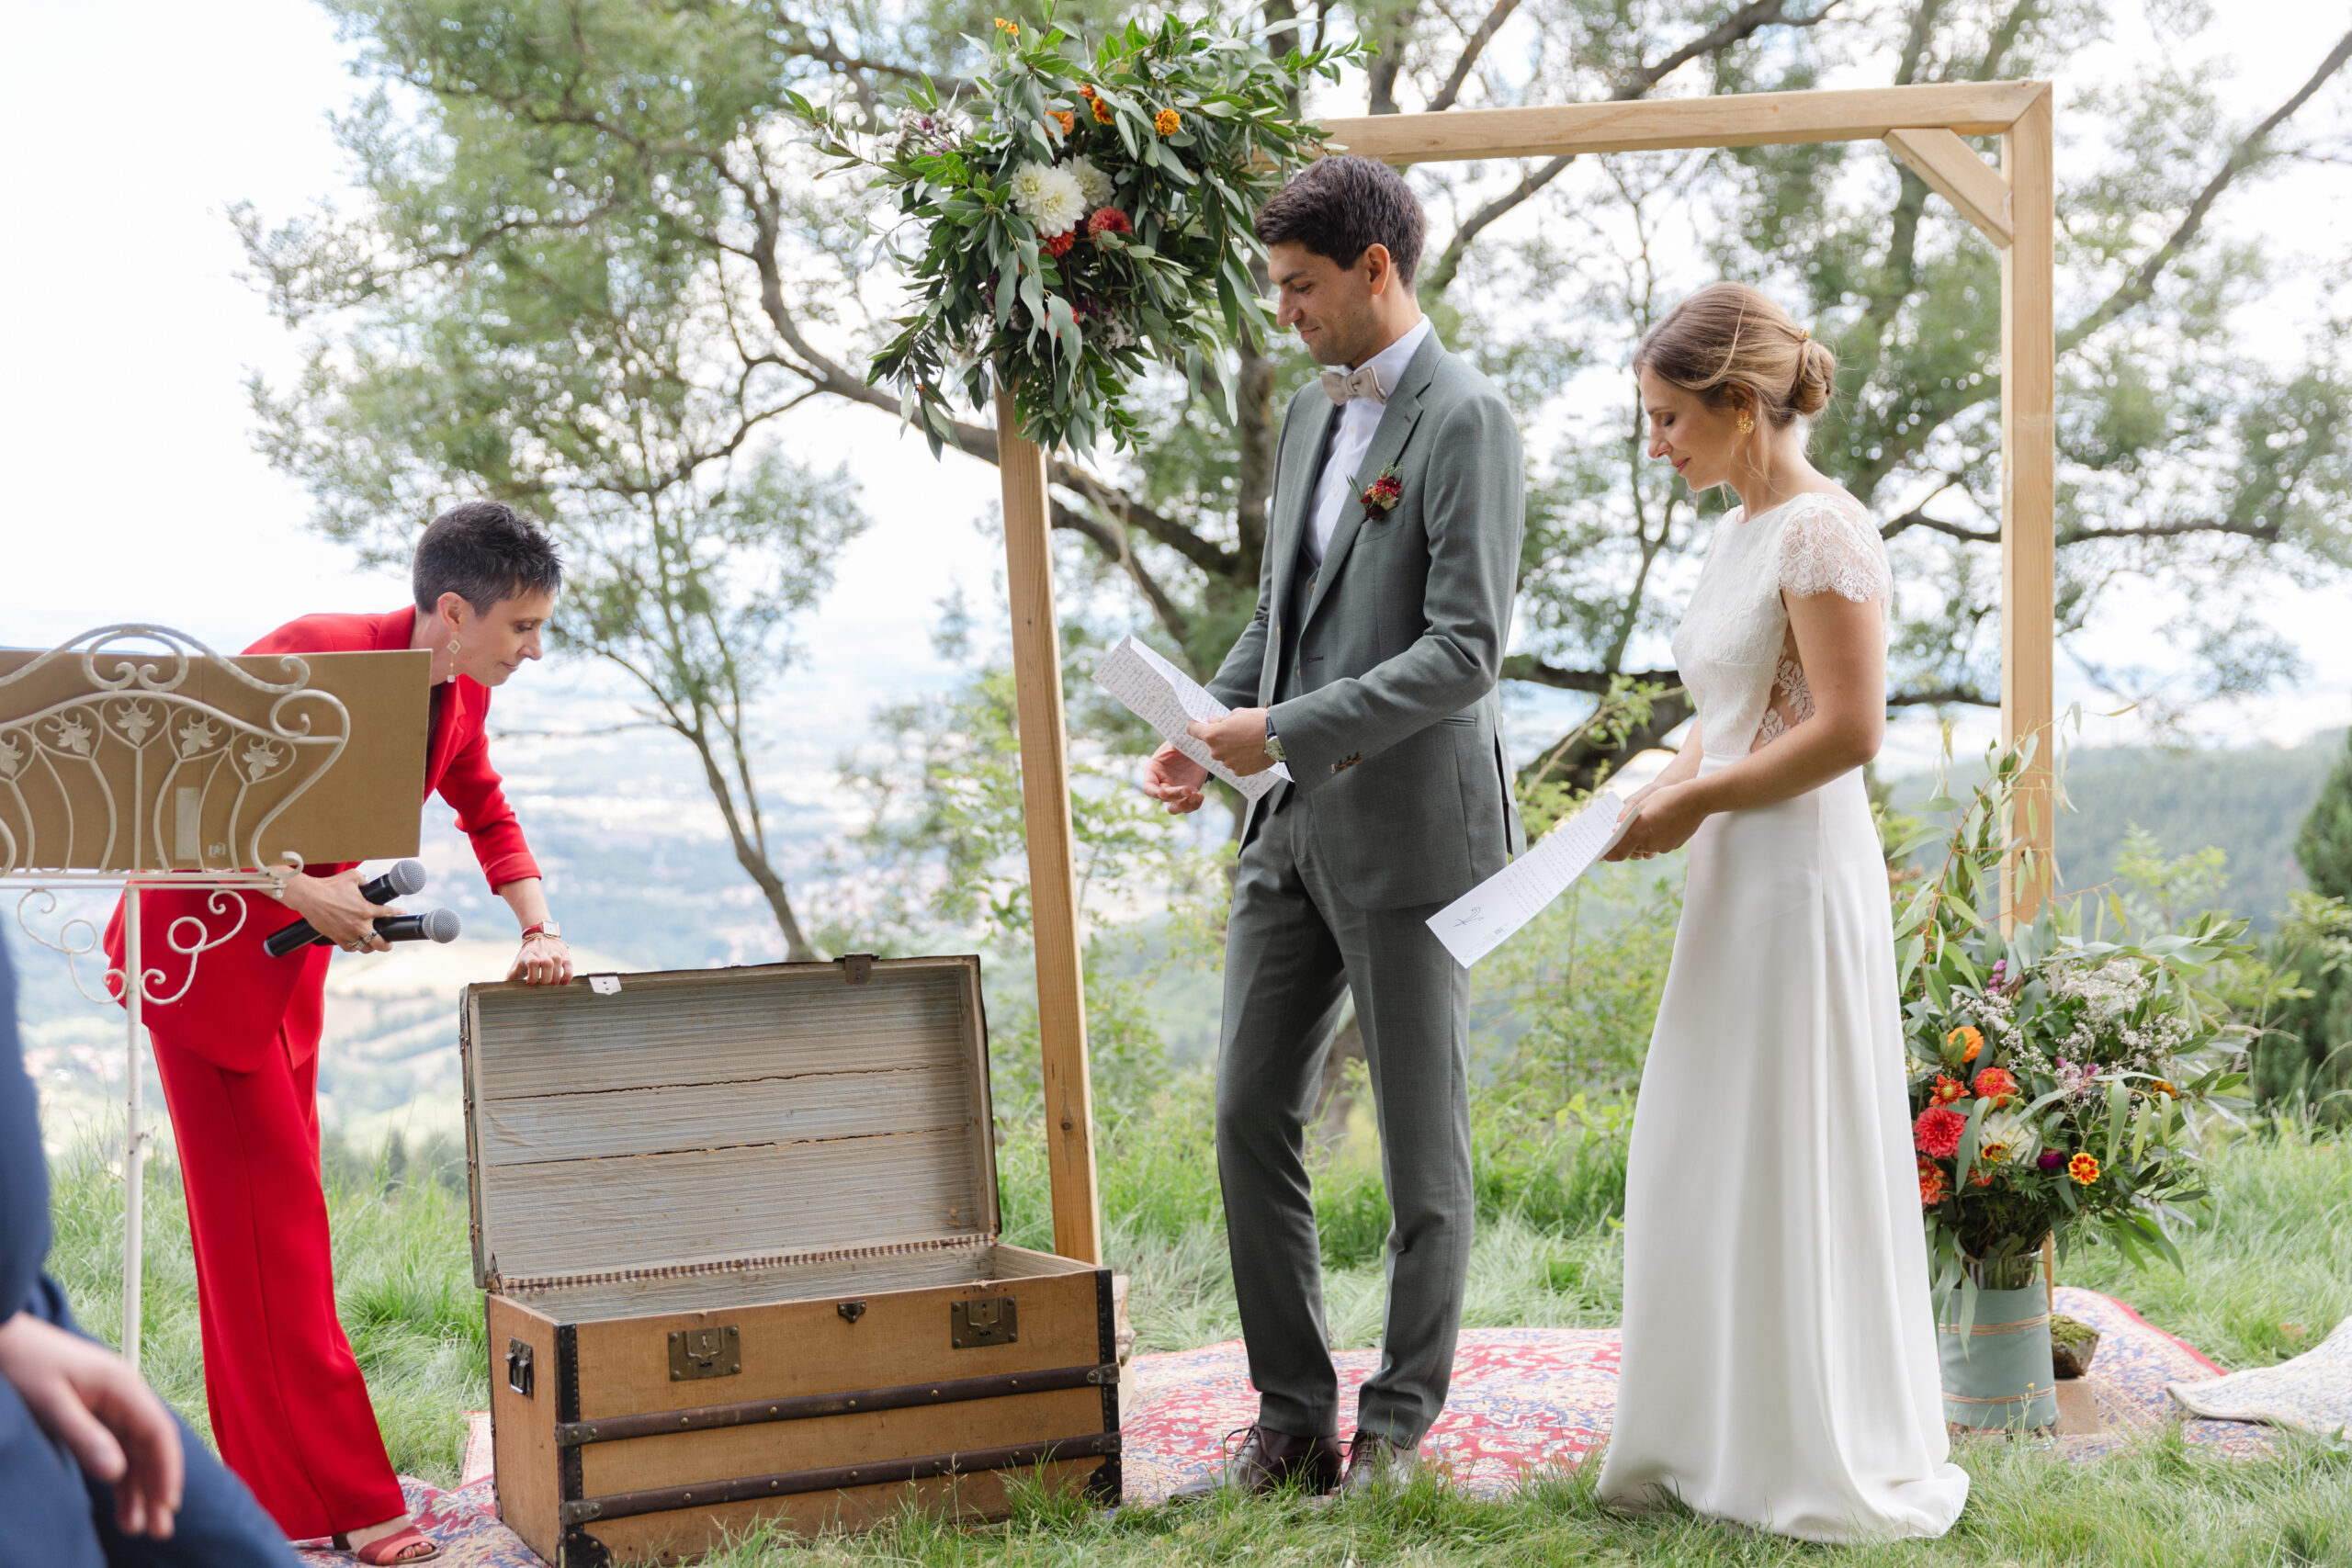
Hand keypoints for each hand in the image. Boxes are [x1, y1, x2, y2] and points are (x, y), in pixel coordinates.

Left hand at [0, 1312, 182, 1537]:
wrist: (1, 1337)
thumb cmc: (23, 1364)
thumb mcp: (50, 1403)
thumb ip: (84, 1436)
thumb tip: (116, 1473)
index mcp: (123, 1386)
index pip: (158, 1433)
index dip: (166, 1470)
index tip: (166, 1506)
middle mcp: (124, 1395)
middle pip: (151, 1446)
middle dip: (157, 1487)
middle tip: (159, 1529)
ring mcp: (110, 1405)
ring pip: (135, 1451)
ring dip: (139, 1488)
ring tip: (138, 1526)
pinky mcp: (94, 1413)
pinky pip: (116, 1449)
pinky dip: (121, 1477)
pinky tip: (121, 1502)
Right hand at [278, 867, 391, 952]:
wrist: (309, 896)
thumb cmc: (330, 885)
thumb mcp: (352, 876)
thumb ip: (364, 880)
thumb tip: (369, 883)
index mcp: (366, 909)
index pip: (388, 913)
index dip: (397, 913)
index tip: (402, 912)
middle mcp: (359, 925)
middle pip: (380, 943)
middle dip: (387, 945)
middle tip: (389, 943)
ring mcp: (348, 933)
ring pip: (365, 948)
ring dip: (370, 947)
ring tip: (373, 944)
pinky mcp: (336, 937)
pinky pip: (350, 948)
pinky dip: (355, 947)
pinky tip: (357, 943)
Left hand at [508, 933, 572, 985]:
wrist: (538, 935)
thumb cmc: (527, 956)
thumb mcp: (518, 963)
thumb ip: (511, 976)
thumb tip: (504, 990)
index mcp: (528, 954)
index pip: (532, 962)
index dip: (532, 975)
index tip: (530, 983)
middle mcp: (542, 951)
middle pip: (546, 963)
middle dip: (546, 977)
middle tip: (544, 984)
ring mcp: (554, 951)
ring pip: (558, 961)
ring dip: (556, 976)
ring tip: (553, 984)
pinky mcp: (564, 953)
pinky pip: (568, 963)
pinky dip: (568, 974)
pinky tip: (564, 982)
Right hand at [1141, 742, 1209, 815]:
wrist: (1194, 747)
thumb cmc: (1180, 743)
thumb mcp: (1176, 741)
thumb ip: (1174, 744)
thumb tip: (1175, 744)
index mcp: (1154, 771)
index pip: (1149, 788)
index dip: (1154, 793)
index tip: (1164, 794)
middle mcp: (1162, 784)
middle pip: (1164, 798)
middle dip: (1175, 796)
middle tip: (1188, 789)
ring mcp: (1175, 791)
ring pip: (1174, 808)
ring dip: (1184, 806)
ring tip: (1196, 795)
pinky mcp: (1188, 795)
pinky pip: (1189, 806)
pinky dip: (1194, 804)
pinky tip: (1200, 796)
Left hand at [1184, 708, 1274, 777]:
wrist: (1278, 736)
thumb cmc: (1257, 721)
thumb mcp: (1237, 714)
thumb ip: (1220, 720)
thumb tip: (1211, 721)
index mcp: (1212, 735)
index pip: (1193, 730)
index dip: (1195, 725)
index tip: (1198, 724)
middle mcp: (1216, 751)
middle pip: (1211, 744)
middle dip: (1219, 738)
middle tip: (1235, 732)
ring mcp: (1227, 763)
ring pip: (1223, 755)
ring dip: (1230, 749)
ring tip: (1247, 742)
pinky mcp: (1238, 772)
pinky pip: (1234, 764)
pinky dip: (1239, 759)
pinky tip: (1251, 752)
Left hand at [1605, 780, 1706, 861]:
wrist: (1696, 800)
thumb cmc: (1666, 797)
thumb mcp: (1642, 804)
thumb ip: (1626, 819)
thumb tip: (1613, 831)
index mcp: (1638, 832)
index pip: (1618, 853)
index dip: (1608, 855)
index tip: (1601, 855)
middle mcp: (1649, 843)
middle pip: (1632, 850)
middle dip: (1627, 844)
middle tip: (1624, 834)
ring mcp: (1663, 847)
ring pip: (1647, 847)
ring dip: (1643, 839)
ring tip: (1649, 822)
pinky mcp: (1674, 846)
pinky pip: (1660, 845)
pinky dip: (1657, 837)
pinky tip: (1663, 823)